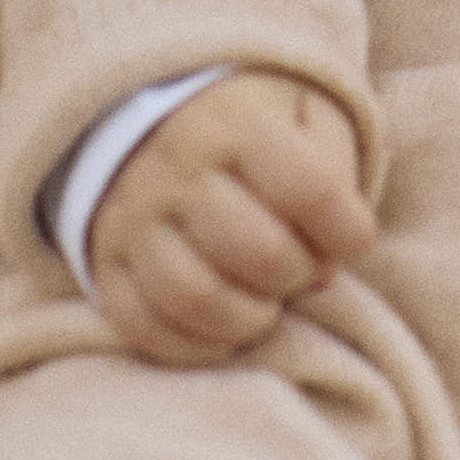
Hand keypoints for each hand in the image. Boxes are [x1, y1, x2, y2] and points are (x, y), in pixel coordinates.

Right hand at [89, 69, 376, 365]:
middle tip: (303, 270)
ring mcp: (134, 217)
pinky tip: (226, 327)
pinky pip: (144, 327)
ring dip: (250, 319)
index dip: (348, 230)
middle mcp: (179, 167)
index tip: (354, 239)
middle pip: (259, 253)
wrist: (158, 113)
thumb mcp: (310, 114)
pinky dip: (196, 346)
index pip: (311, 190)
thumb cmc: (258, 123)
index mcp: (241, 123)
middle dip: (299, 277)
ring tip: (267, 302)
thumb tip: (326, 268)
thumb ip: (335, 174)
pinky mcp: (105, 262)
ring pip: (198, 299)